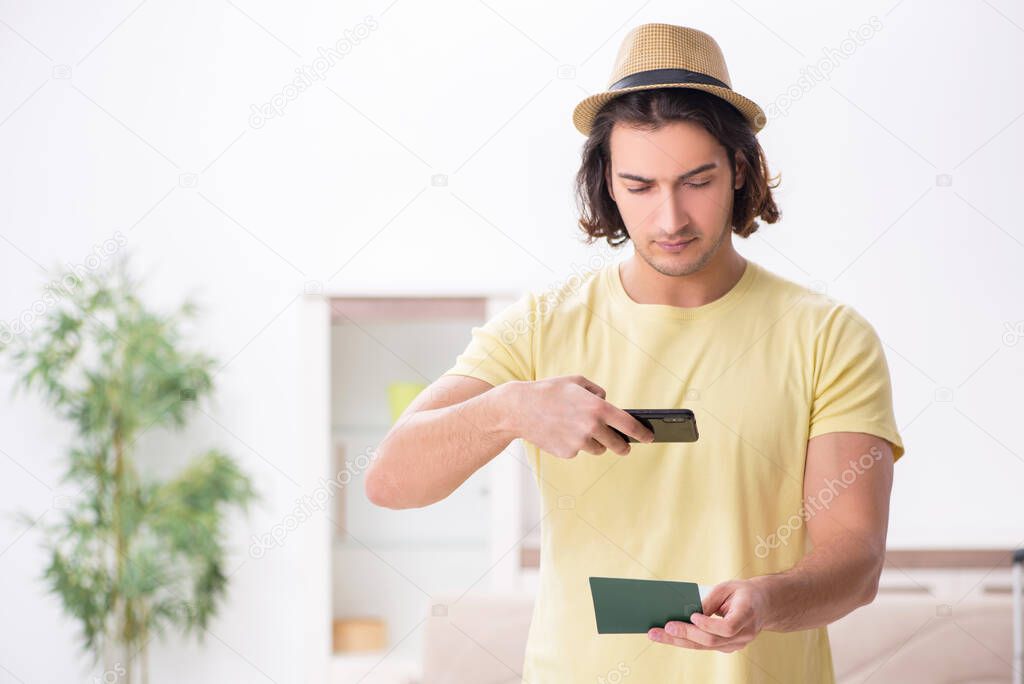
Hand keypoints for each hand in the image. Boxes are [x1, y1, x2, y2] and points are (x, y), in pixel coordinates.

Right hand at [507, 375, 653, 458]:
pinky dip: (575, 444)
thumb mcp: (576, 381)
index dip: (643, 433)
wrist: (520, 409)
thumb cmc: (550, 391)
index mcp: (597, 408)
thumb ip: (597, 392)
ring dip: (596, 443)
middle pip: (618, 445)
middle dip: (623, 446)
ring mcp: (579, 443)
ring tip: (579, 429)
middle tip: (624, 445)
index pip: (629, 425)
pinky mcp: (567, 453)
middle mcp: (591, 427)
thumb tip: (608, 404)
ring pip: (598, 449)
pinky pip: (579, 451)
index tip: (650, 437)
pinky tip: (562, 432)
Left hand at [647, 579, 769, 652]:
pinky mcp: (728, 647)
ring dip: (679, 641)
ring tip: (656, 634)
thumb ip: (710, 600)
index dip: (709, 625)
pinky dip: (686, 641)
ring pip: (705, 646)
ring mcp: (737, 644)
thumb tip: (688, 613)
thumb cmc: (743, 592)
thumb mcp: (728, 587)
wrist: (763, 604)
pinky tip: (668, 636)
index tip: (693, 616)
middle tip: (663, 628)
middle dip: (685, 634)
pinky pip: (704, 646)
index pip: (728, 627)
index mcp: (747, 615)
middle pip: (712, 641)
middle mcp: (744, 634)